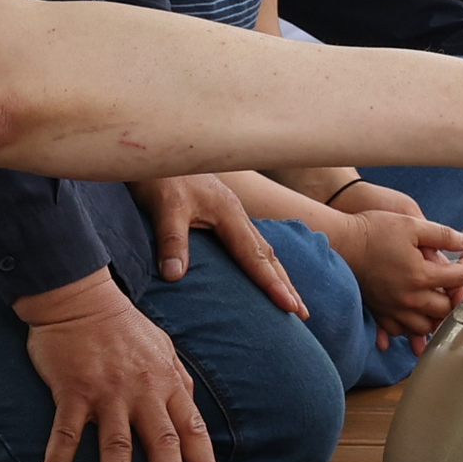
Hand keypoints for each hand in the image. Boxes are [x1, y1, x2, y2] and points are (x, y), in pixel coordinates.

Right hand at [8, 272, 220, 461]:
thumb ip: (177, 381)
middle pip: (162, 446)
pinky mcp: (72, 390)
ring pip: (116, 447)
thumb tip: (191, 412)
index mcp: (167, 382)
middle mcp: (142, 391)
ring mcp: (107, 392)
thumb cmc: (123, 325)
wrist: (80, 296)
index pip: (193, 431)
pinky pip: (65, 434)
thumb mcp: (163, 348)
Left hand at [146, 169, 303, 317]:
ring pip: (261, 248)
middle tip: (303, 313)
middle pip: (268, 255)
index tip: (290, 307)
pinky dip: (261, 262)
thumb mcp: (164, 205)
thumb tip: (175, 276)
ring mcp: (231, 214)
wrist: (158, 148)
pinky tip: (261, 270)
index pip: (254, 256)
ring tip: (291, 298)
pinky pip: (249, 243)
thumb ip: (172, 239)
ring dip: (278, 274)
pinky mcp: (221, 214)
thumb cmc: (161, 175)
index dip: (272, 284)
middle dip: (286, 284)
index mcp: (229, 214)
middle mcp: (236, 215)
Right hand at [308, 188, 462, 344]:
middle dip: (456, 296)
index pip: (459, 278)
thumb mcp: (413, 225)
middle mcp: (409, 298)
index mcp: (421, 275)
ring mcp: (392, 308)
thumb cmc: (376, 230)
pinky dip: (409, 330)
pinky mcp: (378, 311)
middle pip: (445, 309)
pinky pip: (397, 331)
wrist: (342, 241)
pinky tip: (413, 321)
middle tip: (457, 282)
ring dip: (436, 318)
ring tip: (440, 303)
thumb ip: (444, 235)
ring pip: (424, 327)